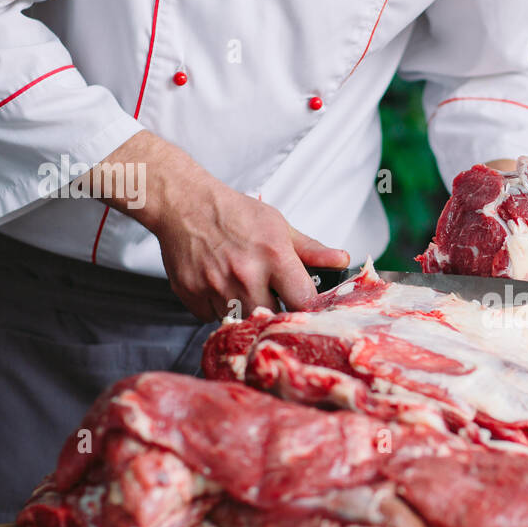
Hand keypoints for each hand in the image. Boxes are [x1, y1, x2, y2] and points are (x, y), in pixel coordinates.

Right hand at [152, 186, 348, 321]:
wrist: (185, 204)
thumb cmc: (235, 214)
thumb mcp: (279, 226)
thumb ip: (312, 250)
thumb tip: (341, 260)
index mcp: (273, 255)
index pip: (303, 301)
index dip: (307, 308)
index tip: (304, 306)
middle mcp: (245, 274)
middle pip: (272, 317)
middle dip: (276, 311)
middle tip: (271, 297)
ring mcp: (216, 286)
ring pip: (242, 322)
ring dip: (246, 312)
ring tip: (243, 289)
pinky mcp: (192, 294)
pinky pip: (213, 319)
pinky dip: (219, 310)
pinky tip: (221, 289)